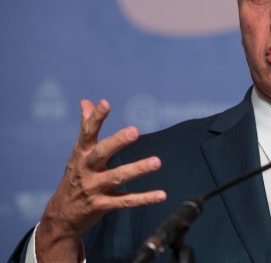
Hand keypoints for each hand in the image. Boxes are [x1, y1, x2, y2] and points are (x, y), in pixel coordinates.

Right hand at [35, 99, 166, 261]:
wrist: (60, 217)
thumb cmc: (74, 179)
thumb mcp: (77, 154)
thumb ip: (85, 127)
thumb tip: (86, 102)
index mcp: (81, 155)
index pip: (87, 133)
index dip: (95, 118)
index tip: (105, 103)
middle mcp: (86, 170)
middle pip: (101, 153)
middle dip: (117, 141)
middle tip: (134, 131)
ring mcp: (93, 188)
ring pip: (116, 177)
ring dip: (137, 169)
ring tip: (156, 162)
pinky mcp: (102, 206)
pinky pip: (125, 201)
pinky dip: (144, 199)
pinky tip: (161, 195)